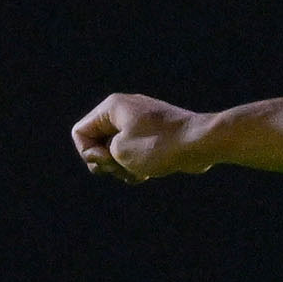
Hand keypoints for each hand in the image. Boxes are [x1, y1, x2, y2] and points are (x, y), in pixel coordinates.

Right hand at [72, 93, 215, 183]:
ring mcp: (141, 121)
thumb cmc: (160, 146)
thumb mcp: (119, 153)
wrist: (202, 142)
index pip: (80, 132)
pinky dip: (137, 165)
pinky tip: (149, 174)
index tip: (107, 161)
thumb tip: (109, 155)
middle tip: (123, 168)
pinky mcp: (155, 134)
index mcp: (112, 107)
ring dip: (122, 167)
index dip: (89, 153)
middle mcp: (125, 109)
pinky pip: (135, 152)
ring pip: (116, 150)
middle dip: (106, 162)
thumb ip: (100, 154)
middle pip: (98, 142)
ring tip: (139, 173)